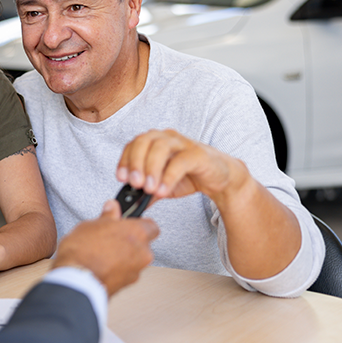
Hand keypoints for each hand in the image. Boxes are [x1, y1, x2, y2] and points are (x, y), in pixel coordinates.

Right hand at [55, 200, 158, 295]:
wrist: (76, 280)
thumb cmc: (83, 251)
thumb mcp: (91, 225)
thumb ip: (107, 217)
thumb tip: (111, 208)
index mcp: (138, 232)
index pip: (151, 226)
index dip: (139, 224)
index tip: (127, 224)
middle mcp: (143, 252)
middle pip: (143, 244)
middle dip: (129, 242)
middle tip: (111, 238)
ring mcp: (136, 270)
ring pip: (134, 260)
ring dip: (123, 257)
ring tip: (102, 254)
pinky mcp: (127, 284)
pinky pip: (125, 272)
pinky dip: (117, 269)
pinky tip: (101, 265)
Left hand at [117, 129, 244, 204]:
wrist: (220, 178)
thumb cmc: (189, 176)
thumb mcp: (163, 186)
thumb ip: (147, 192)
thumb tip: (130, 204)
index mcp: (154, 142)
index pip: (133, 144)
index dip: (125, 160)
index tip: (121, 178)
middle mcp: (167, 138)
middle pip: (144, 141)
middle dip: (136, 163)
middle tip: (134, 184)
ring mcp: (183, 144)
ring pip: (161, 147)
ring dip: (151, 168)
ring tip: (148, 189)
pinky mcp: (198, 154)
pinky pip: (180, 161)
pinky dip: (169, 176)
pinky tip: (163, 191)